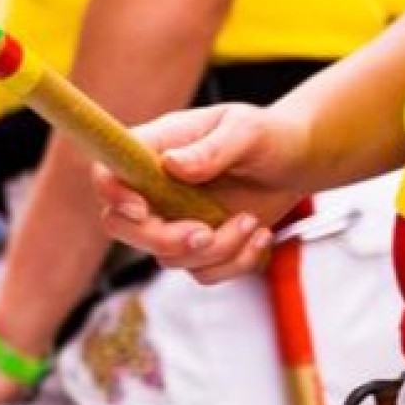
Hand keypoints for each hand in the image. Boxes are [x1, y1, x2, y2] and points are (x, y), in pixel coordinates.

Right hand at [95, 104, 310, 282]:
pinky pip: (201, 273)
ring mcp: (171, 220)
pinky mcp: (195, 247)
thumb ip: (212, 148)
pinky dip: (235, 262)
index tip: (142, 210)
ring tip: (252, 222)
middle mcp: (153, 188)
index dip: (113, 195)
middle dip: (162, 240)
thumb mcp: (247, 131)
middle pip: (120, 227)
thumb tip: (173, 165)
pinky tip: (259, 236)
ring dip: (217, 249)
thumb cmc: (268, 136)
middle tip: (204, 234)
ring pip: (167, 257)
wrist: (296, 164)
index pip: (107, 173)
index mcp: (154, 150)